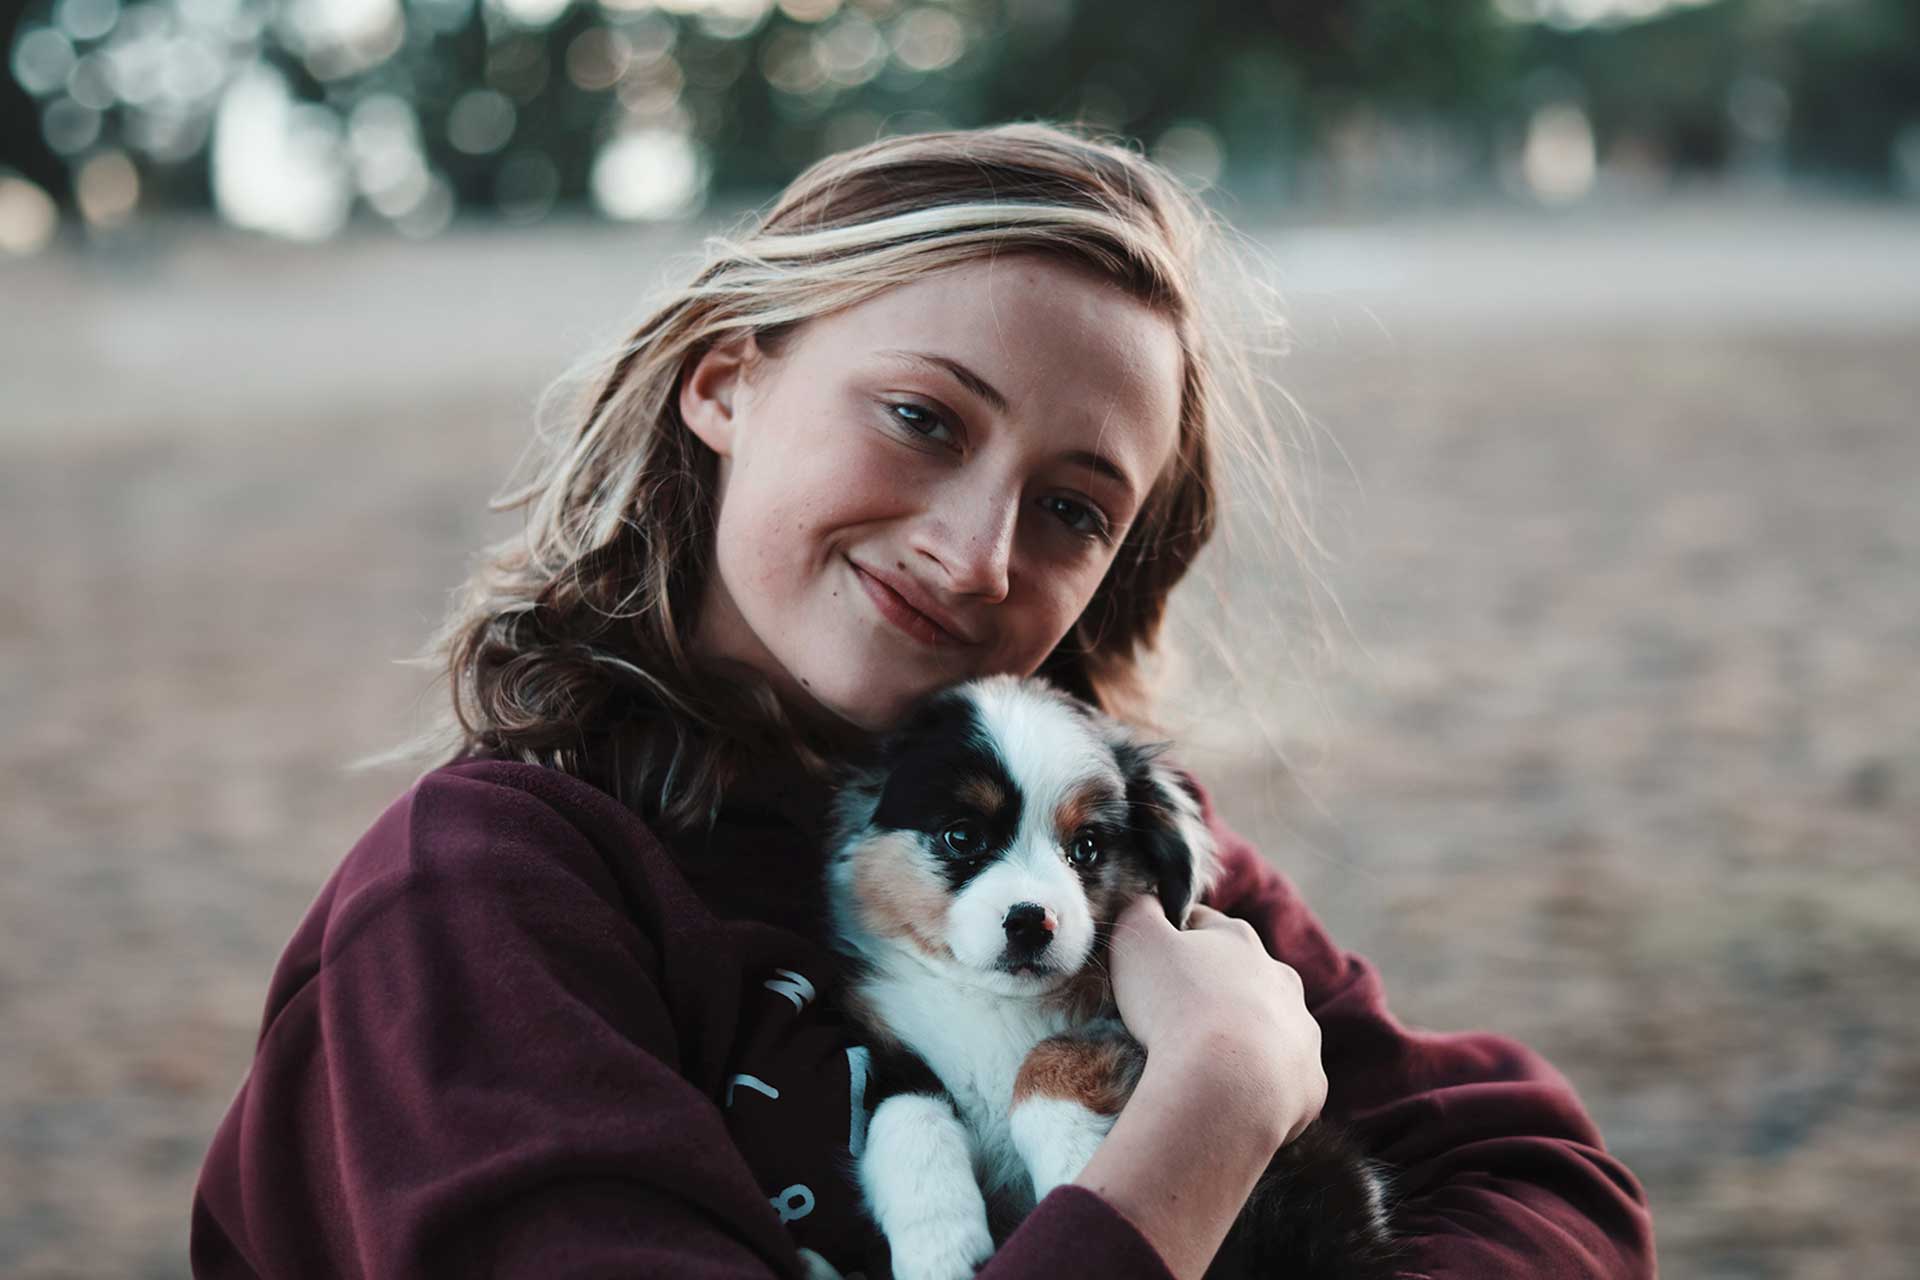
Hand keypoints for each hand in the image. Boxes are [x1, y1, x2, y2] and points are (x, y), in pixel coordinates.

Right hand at [1106, 897, 1326, 1146]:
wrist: (1225, 1087)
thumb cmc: (1175, 1006)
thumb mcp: (1136, 939)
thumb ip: (1140, 910)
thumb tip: (1148, 901)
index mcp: (1239, 940)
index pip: (1201, 924)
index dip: (1172, 939)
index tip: (1151, 963)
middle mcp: (1280, 979)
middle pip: (1242, 976)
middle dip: (1214, 989)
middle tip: (1175, 1019)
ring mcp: (1301, 1031)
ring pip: (1269, 1026)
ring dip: (1244, 1036)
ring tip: (1205, 1062)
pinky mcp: (1310, 1081)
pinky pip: (1284, 1078)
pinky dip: (1261, 1083)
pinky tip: (1232, 1095)